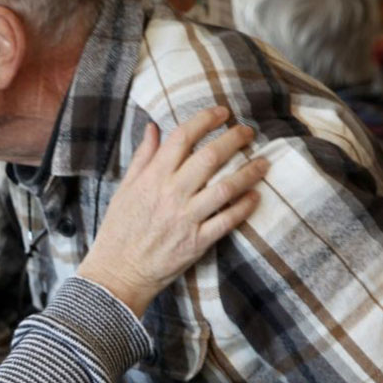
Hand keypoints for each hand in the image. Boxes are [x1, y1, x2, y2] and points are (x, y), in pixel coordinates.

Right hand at [78, 106, 267, 315]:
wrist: (119, 270)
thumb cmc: (119, 229)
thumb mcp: (124, 188)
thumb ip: (143, 157)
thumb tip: (153, 128)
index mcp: (151, 178)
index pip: (182, 138)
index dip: (205, 120)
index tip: (221, 112)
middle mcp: (171, 194)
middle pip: (210, 157)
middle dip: (234, 139)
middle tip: (248, 131)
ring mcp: (186, 218)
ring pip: (226, 187)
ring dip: (249, 171)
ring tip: (263, 162)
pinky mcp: (198, 241)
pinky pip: (228, 219)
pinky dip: (245, 206)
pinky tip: (255, 195)